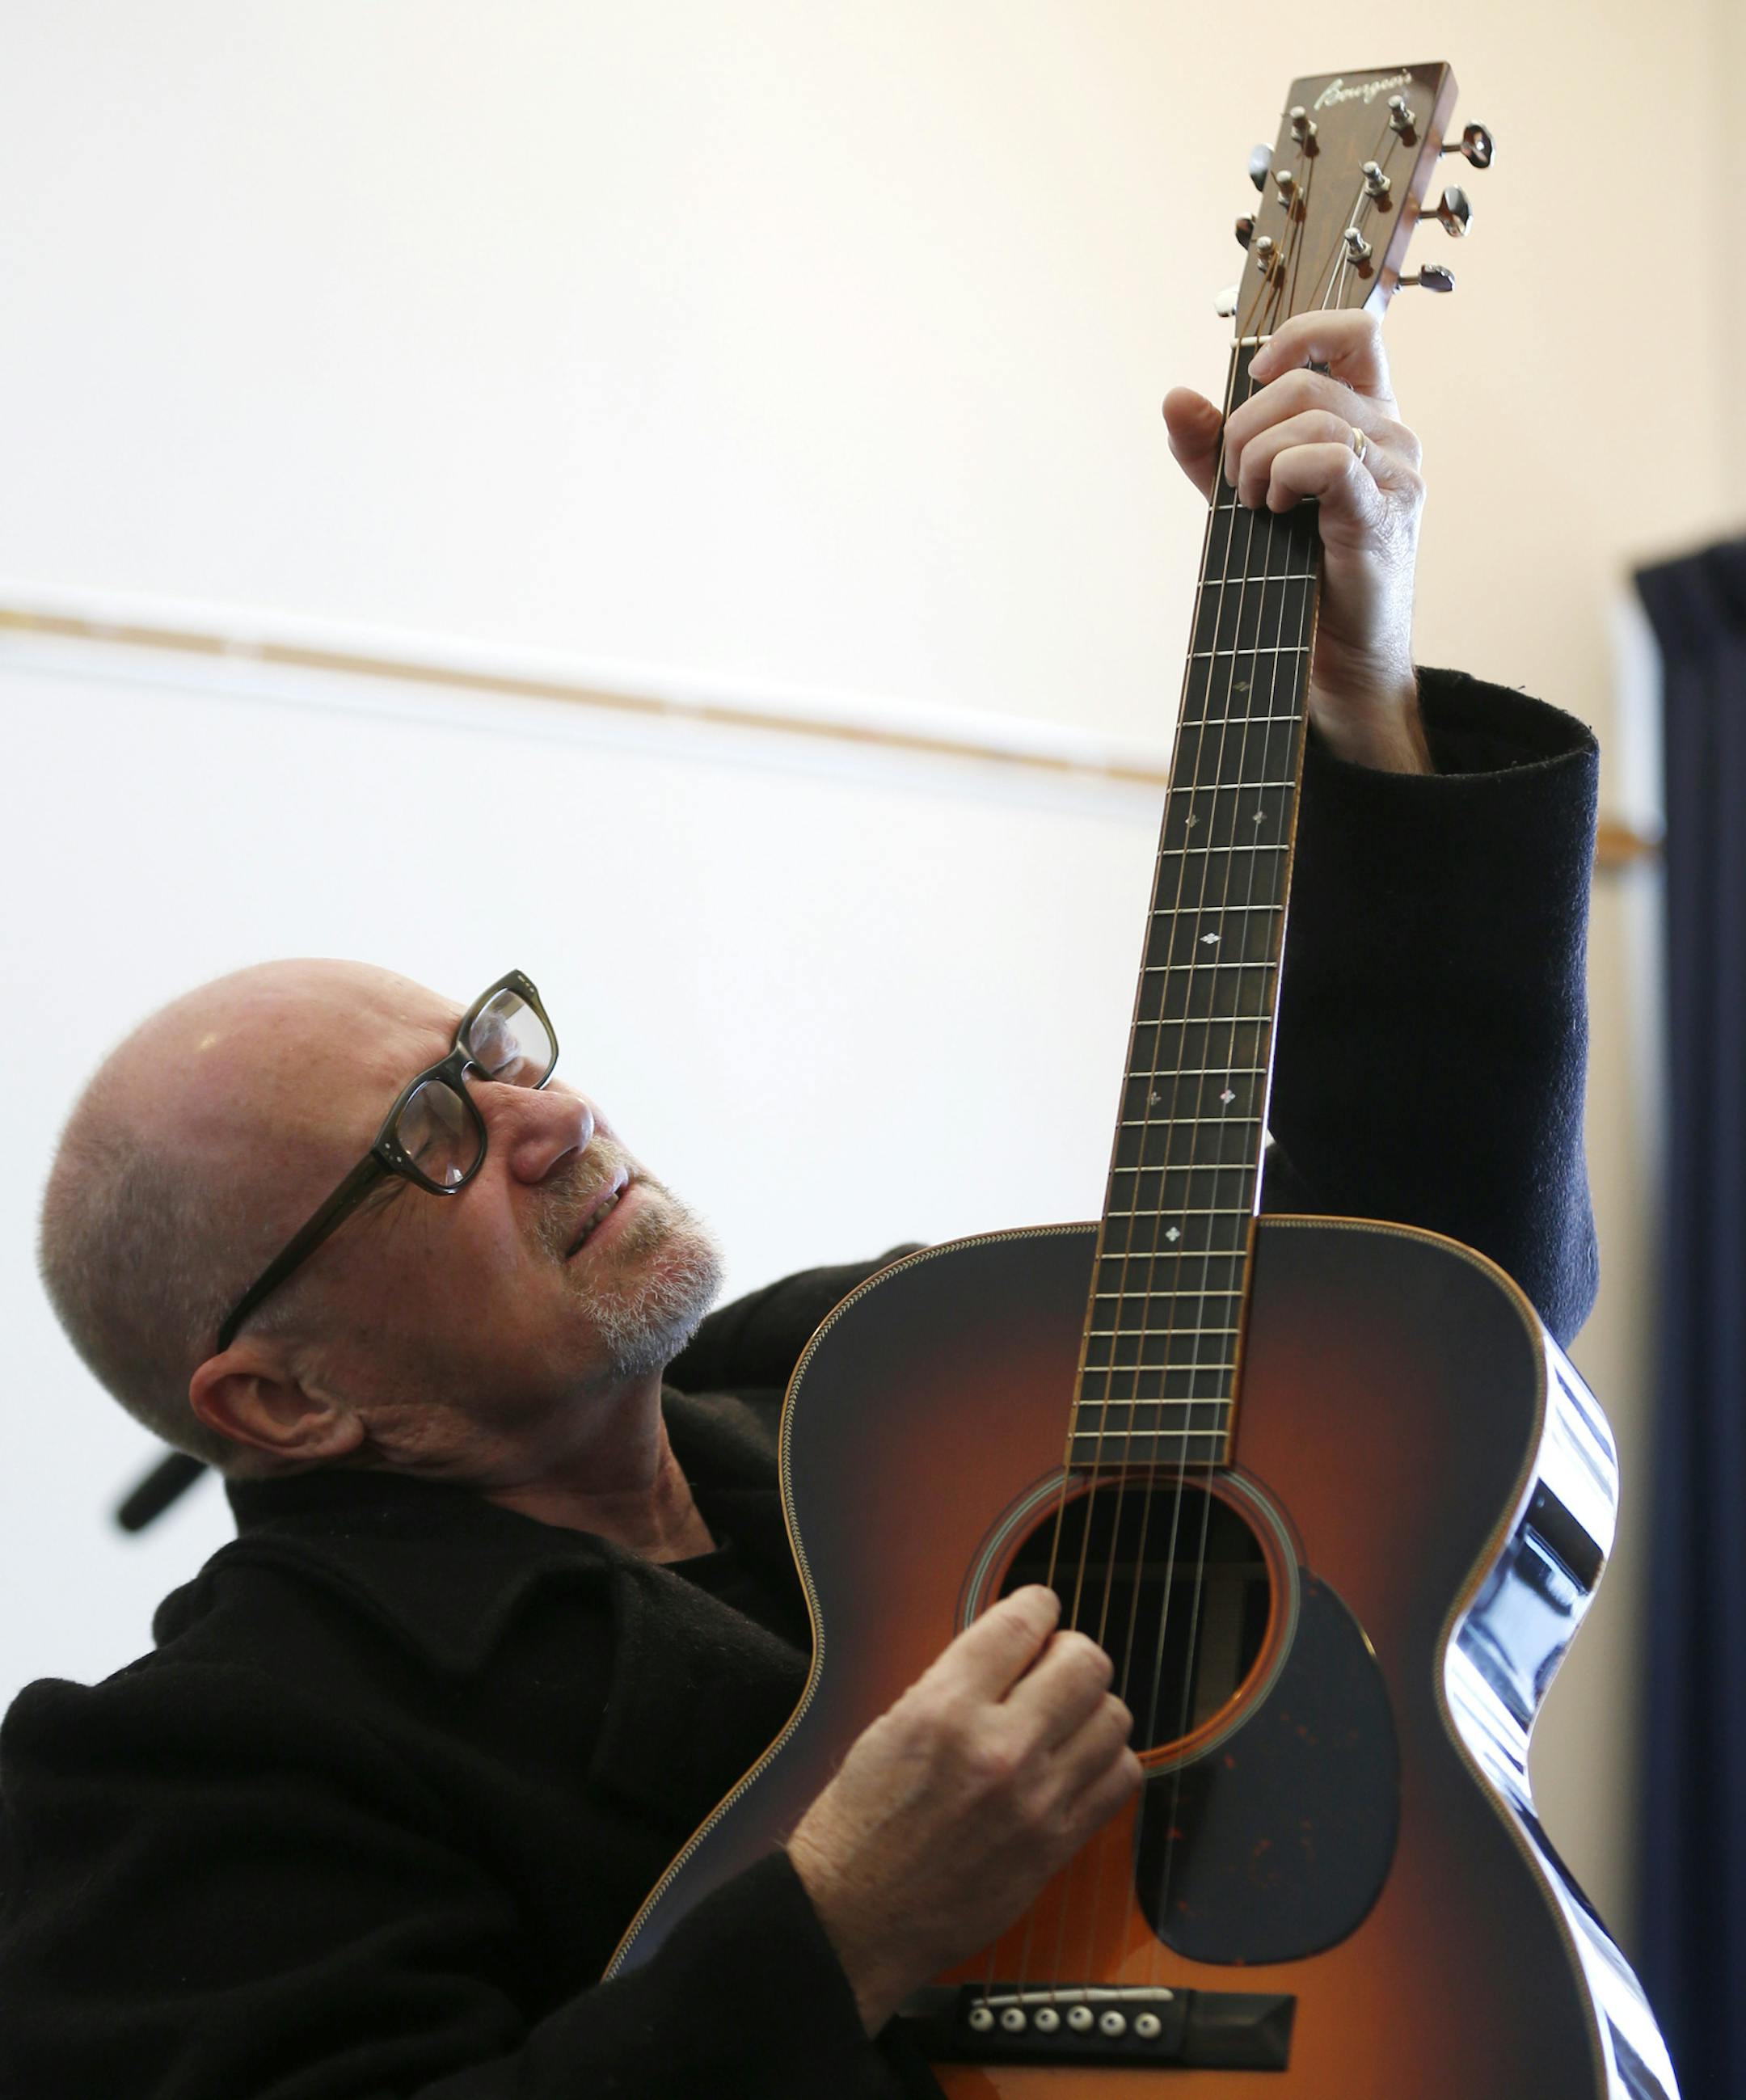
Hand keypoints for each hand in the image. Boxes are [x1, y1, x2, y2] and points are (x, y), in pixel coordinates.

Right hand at [786, 1586, 1141, 2033]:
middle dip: (1071, 1652)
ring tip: (1065, 1718)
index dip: (1037, 1605)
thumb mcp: (891, 1725)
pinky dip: (1107, 1761)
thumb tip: (1014, 1650)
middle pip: (1085, 1663)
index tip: (1039, 1609)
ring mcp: (1036, 1800)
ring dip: (1092, 1707)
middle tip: (1052, 1665)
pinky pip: (1120, 1779)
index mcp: (944, 1708)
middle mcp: (998, 1749)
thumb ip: (957, 1683)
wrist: (854, 1919)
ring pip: (1113, 1718)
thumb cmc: (859, 1825)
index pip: (1020, 1624)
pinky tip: (1076, 1763)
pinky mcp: (1056, 1845)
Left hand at [1162, 308, 1430, 773]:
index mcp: (1366, 418)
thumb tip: (1174, 398)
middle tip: (1236, 482)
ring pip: (1313, 416)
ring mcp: (1395, 472)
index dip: (1298, 334)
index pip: (1354, 330)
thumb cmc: (1296, 579)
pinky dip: (1285, 477)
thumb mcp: (1245, 499)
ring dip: (1258, 459)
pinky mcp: (1383, 512)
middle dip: (1246, 426)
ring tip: (1255, 505)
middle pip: (1306, 379)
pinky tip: (1276, 513)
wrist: (1335, 661)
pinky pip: (1329, 459)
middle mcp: (1391, 435)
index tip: (1254, 373)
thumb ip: (1211, 450)